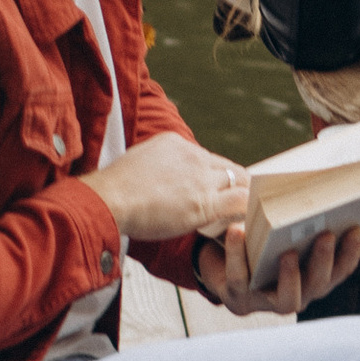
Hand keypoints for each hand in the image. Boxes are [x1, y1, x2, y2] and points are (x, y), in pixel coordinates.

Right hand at [84, 132, 249, 245]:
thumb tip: (158, 179)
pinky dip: (247, 208)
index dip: (213, 175)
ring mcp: (201, 179)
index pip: (206, 158)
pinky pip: (239, 202)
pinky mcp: (204, 203)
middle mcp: (193, 156)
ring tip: (249, 209)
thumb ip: (155, 166)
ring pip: (238, 182)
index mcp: (175, 143)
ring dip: (245, 195)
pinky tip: (249, 217)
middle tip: (241, 197)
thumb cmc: (115, 188)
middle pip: (227, 167)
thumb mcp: (137, 161)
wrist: (110, 198)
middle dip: (235, 182)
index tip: (214, 187)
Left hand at [192, 221, 359, 318]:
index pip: (339, 270)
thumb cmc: (256, 243)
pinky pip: (240, 279)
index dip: (351, 253)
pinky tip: (238, 231)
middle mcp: (296, 294)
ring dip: (291, 275)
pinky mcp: (239, 300)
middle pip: (318, 285)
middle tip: (324, 236)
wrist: (217, 260)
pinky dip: (238, 255)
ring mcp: (268, 302)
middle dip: (324, 261)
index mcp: (312, 278)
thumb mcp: (279, 232)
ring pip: (288, 297)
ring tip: (287, 251)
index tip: (356, 229)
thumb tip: (316, 189)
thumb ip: (297, 222)